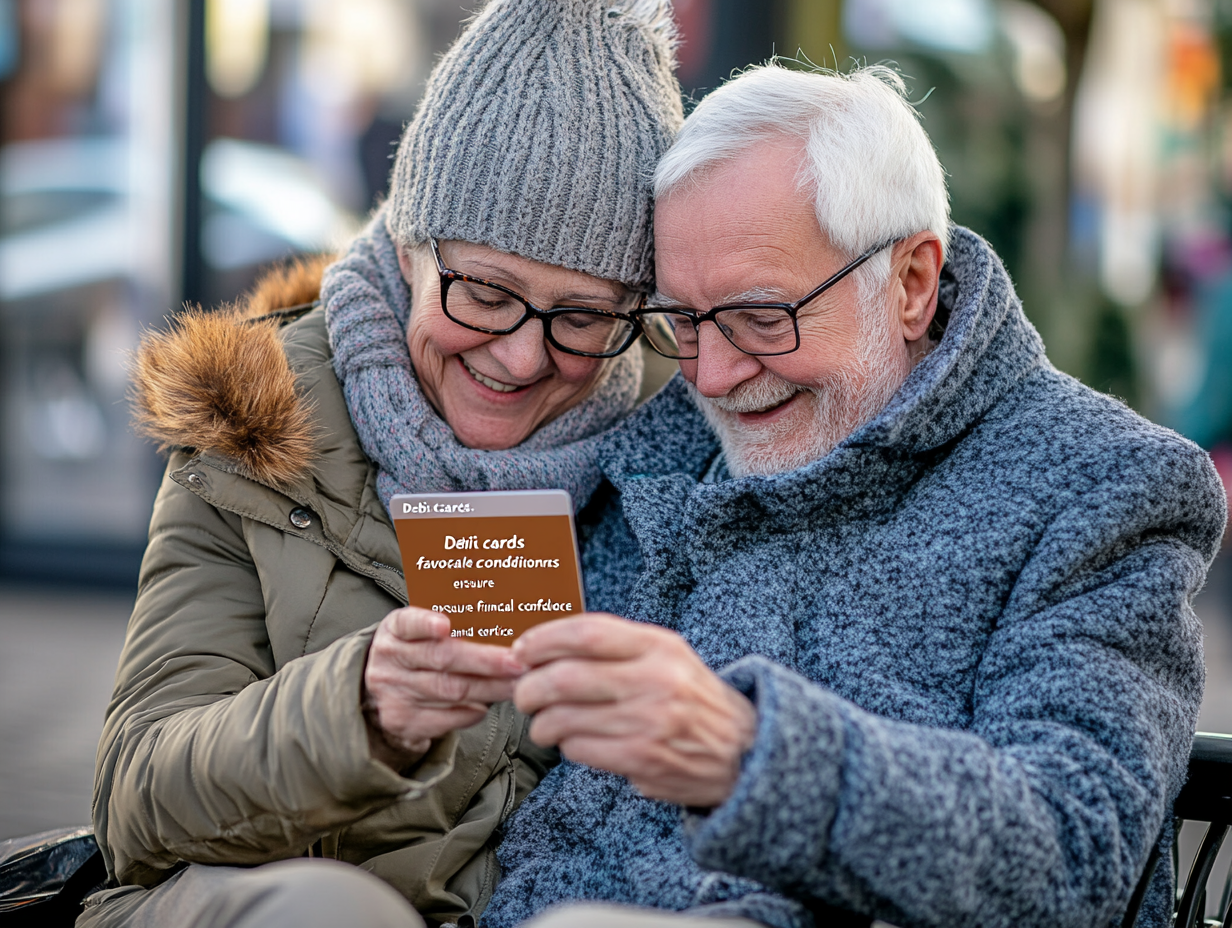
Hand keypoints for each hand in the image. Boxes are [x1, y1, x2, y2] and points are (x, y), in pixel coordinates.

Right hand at [363, 607, 525, 771]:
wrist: (381, 688)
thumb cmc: (414, 651)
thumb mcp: (419, 631)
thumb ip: (451, 627)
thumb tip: (502, 626)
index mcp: (395, 629)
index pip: (408, 622)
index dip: (426, 623)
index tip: (445, 625)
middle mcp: (390, 659)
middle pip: (442, 659)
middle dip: (485, 662)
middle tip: (517, 664)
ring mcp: (394, 692)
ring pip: (449, 690)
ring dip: (489, 689)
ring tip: (515, 685)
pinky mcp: (402, 720)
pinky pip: (445, 719)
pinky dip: (471, 713)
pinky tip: (487, 705)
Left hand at [512, 614, 756, 807]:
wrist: (745, 751)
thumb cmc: (693, 700)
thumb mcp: (668, 656)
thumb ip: (617, 647)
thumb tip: (545, 647)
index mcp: (659, 646)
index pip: (586, 633)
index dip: (544, 639)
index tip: (523, 650)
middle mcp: (655, 680)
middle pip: (564, 678)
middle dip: (529, 687)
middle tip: (524, 694)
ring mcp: (649, 721)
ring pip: (564, 718)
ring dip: (542, 723)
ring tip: (545, 723)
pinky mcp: (643, 759)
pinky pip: (580, 749)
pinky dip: (567, 746)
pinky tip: (576, 742)